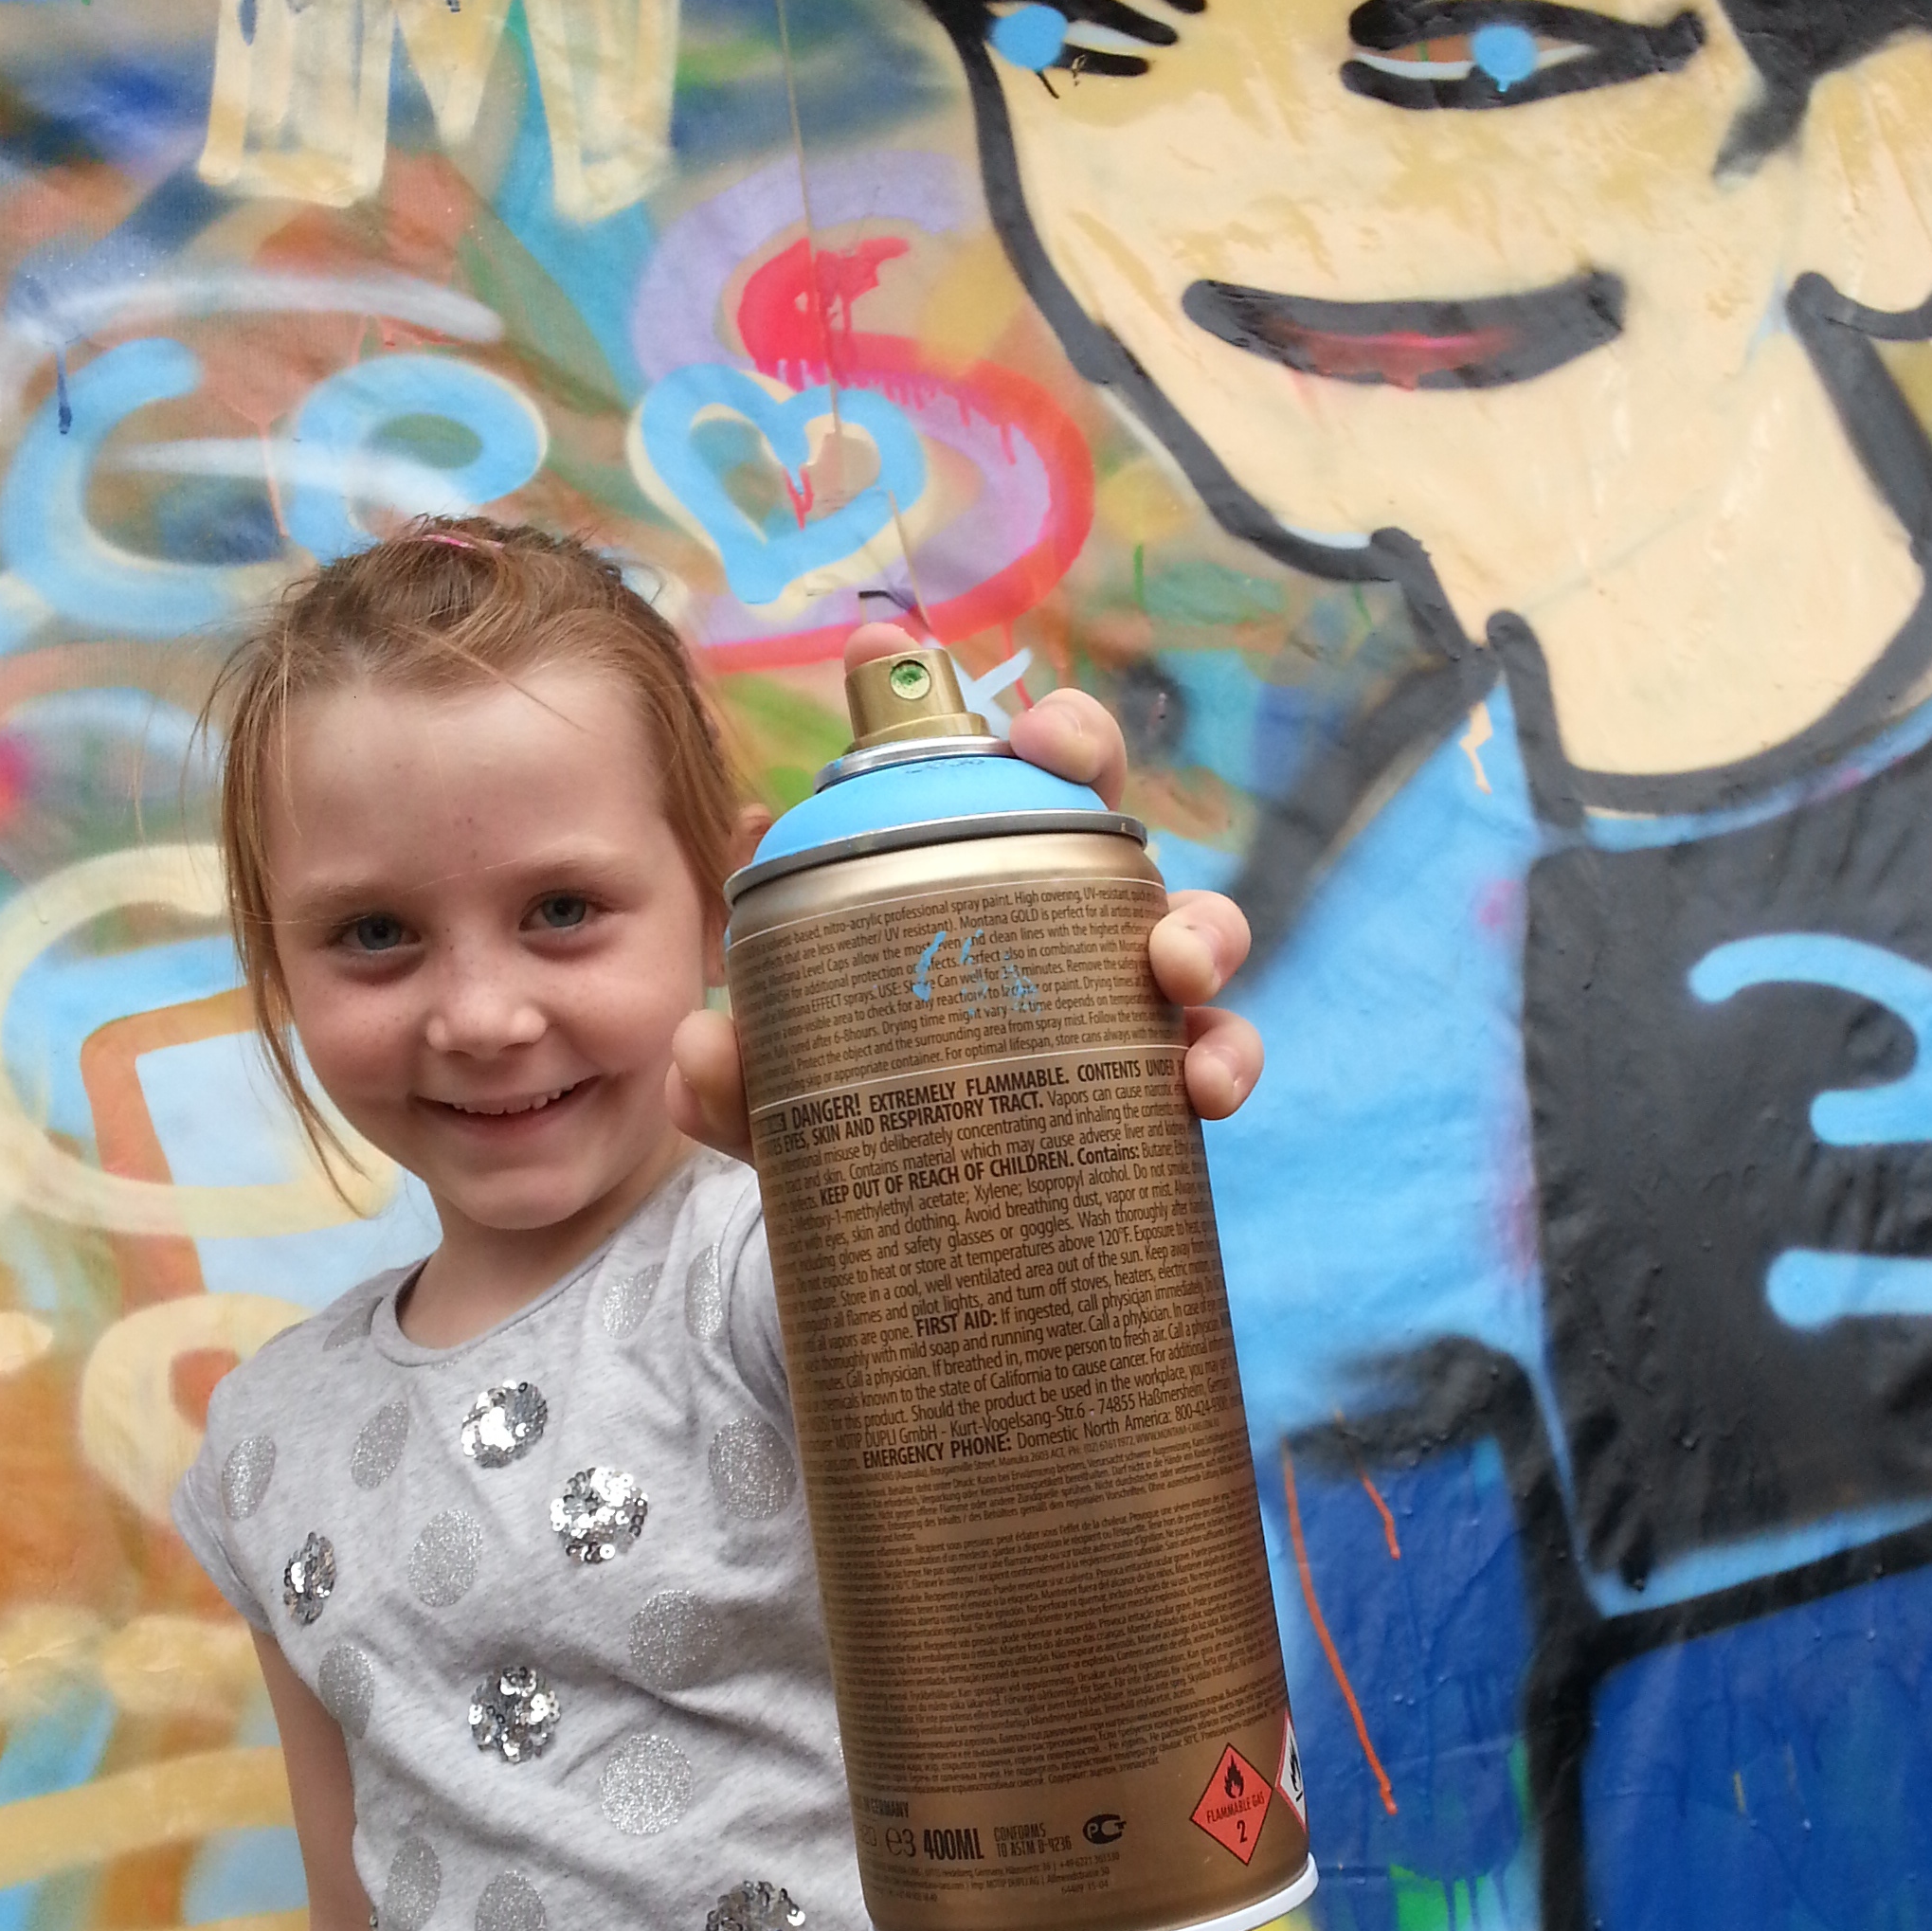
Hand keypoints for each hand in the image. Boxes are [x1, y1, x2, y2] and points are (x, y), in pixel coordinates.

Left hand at [670, 624, 1262, 1152]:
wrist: (919, 1246)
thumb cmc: (863, 1124)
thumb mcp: (792, 1099)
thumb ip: (746, 1077)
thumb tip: (704, 1048)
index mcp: (974, 891)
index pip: (984, 775)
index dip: (978, 712)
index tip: (955, 684)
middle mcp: (1061, 927)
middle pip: (1094, 807)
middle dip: (1095, 762)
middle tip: (1064, 765)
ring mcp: (1125, 1004)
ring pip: (1196, 931)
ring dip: (1201, 929)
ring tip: (1174, 968)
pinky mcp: (1164, 1093)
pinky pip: (1217, 1062)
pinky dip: (1227, 1064)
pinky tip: (1204, 1090)